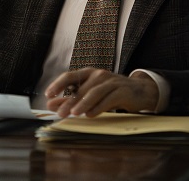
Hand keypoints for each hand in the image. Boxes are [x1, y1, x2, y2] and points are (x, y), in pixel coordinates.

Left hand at [44, 67, 158, 117]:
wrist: (140, 91)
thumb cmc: (112, 92)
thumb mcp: (91, 93)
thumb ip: (72, 98)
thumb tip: (51, 104)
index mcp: (89, 74)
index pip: (70, 76)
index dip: (58, 84)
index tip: (48, 95)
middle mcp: (99, 75)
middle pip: (81, 88)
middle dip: (69, 101)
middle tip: (59, 112)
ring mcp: (111, 82)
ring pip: (94, 92)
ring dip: (83, 103)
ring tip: (73, 113)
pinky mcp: (122, 91)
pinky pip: (108, 99)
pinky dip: (98, 107)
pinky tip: (90, 114)